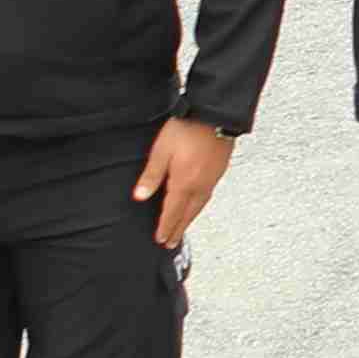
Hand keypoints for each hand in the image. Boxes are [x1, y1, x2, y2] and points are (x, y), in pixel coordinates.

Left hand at [137, 116, 234, 255]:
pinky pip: (207, 197)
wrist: (215, 115)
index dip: (165, 227)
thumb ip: (151, 175)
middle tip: (171, 242)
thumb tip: (140, 196)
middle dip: (178, 229)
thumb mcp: (161, 151)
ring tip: (183, 228)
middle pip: (187, 214)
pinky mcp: (218, 172)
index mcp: (184, 183)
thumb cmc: (186, 129)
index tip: (160, 239)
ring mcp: (211, 180)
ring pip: (199, 207)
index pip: (172, 212)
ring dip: (189, 220)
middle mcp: (200, 186)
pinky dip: (199, 207)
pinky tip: (197, 204)